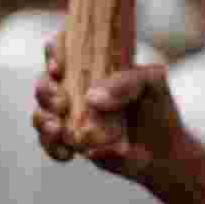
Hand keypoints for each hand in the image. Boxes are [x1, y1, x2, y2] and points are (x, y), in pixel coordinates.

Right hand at [33, 31, 186, 183]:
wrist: (163, 150)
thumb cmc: (159, 107)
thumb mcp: (153, 84)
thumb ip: (127, 83)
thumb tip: (92, 99)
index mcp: (94, 65)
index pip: (65, 49)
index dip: (54, 54)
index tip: (59, 68)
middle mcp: (76, 87)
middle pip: (45, 82)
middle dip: (45, 92)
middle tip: (61, 103)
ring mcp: (71, 115)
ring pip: (41, 113)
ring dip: (43, 121)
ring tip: (59, 130)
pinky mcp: (70, 140)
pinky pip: (49, 142)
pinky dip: (53, 147)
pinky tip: (68, 154)